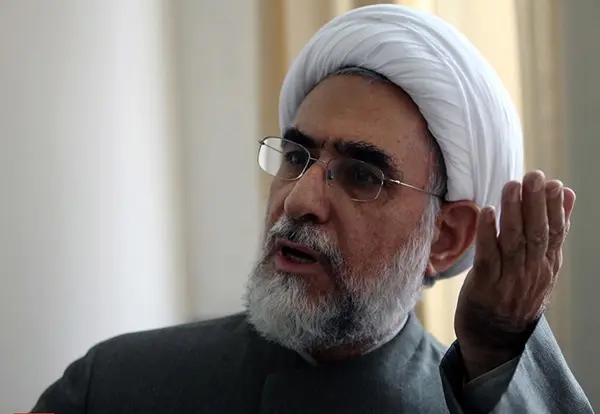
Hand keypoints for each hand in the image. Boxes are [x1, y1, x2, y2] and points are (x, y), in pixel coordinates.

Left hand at [454, 170, 575, 378]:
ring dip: (513, 212)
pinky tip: (486, 212)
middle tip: (534, 176)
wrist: (495, 339)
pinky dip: (487, 233)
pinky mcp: (485, 286)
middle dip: (536, 203)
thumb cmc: (515, 295)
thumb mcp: (541, 267)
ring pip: (514, 242)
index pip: (555, 234)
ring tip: (511, 186)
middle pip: (536, 234)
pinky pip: (488, 257)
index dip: (556, 208)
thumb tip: (568, 194)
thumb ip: (552, 233)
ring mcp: (509, 281)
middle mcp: (532, 273)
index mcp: (547, 267)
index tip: (555, 184)